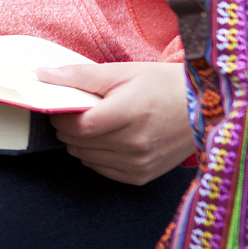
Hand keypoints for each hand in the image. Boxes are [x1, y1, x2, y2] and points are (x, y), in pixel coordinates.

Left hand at [36, 61, 194, 185]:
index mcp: (131, 113)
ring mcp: (141, 163)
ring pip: (87, 158)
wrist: (206, 108)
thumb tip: (41, 75)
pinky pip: (103, 170)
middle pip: (80, 143)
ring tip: (95, 124)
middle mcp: (136, 144)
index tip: (61, 106)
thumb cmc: (163, 84)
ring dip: (81, 142)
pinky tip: (107, 139)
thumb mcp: (123, 72)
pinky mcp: (143, 176)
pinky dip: (96, 156)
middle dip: (69, 128)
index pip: (80, 126)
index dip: (62, 117)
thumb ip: (80, 75)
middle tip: (77, 112)